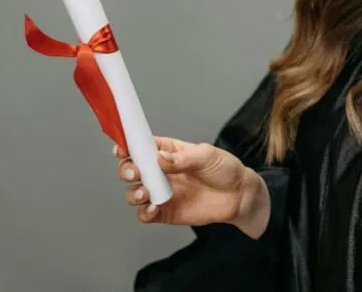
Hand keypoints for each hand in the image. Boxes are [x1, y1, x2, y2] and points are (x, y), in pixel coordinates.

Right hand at [115, 136, 270, 238]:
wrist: (239, 196)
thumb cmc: (225, 169)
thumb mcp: (207, 156)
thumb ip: (183, 159)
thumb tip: (160, 158)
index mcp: (168, 152)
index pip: (142, 146)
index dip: (128, 146)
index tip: (121, 148)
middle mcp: (161, 171)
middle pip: (132, 169)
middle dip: (126, 170)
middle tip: (135, 172)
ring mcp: (162, 192)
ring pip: (134, 192)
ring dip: (133, 193)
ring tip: (145, 193)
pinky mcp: (166, 211)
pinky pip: (146, 215)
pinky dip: (144, 213)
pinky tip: (153, 208)